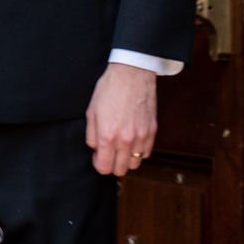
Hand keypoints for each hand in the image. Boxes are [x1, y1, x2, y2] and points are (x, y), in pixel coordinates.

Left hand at [85, 62, 156, 176]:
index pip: (104, 167)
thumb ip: (92, 136)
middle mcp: (126, 140)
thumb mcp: (91, 112)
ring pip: (135, 164)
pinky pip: (146, 153)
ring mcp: (141, 136)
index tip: (98, 156)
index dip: (99, 164)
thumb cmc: (109, 90)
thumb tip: (96, 150)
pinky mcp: (152, 131)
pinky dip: (139, 152)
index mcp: (108, 136)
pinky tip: (132, 142)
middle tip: (108, 153)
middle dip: (112, 164)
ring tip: (121, 148)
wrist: (132, 74)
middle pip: (120, 169)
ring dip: (127, 159)